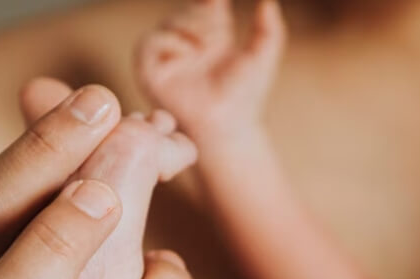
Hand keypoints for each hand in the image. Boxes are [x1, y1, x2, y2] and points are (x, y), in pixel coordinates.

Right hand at [136, 0, 284, 140]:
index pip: (205, 6)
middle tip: (217, 37)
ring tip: (204, 47)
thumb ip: (270, 29)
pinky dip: (169, 41)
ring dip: (189, 27)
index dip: (210, 1)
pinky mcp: (150, 72)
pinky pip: (149, 43)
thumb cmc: (244, 97)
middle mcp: (187, 46)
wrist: (228, 124)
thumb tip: (268, 1)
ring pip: (169, 23)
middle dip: (202, 17)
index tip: (217, 0)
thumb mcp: (263, 58)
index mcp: (211, 39)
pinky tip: (189, 53)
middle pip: (188, 12)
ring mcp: (168, 59)